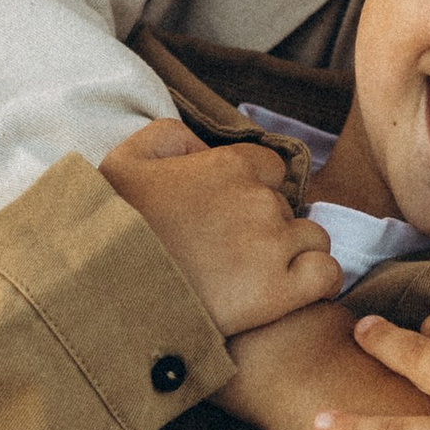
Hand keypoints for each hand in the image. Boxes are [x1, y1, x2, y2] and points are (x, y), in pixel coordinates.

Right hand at [98, 117, 341, 335]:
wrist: (103, 288)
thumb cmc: (111, 227)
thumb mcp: (126, 161)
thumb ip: (169, 137)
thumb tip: (202, 149)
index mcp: (229, 165)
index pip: (271, 169)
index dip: (254, 193)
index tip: (230, 219)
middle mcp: (259, 199)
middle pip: (289, 207)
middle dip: (269, 227)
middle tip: (234, 255)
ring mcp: (272, 245)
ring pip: (314, 239)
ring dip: (295, 254)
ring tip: (260, 276)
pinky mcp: (277, 291)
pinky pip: (326, 275)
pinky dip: (317, 282)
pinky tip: (294, 292)